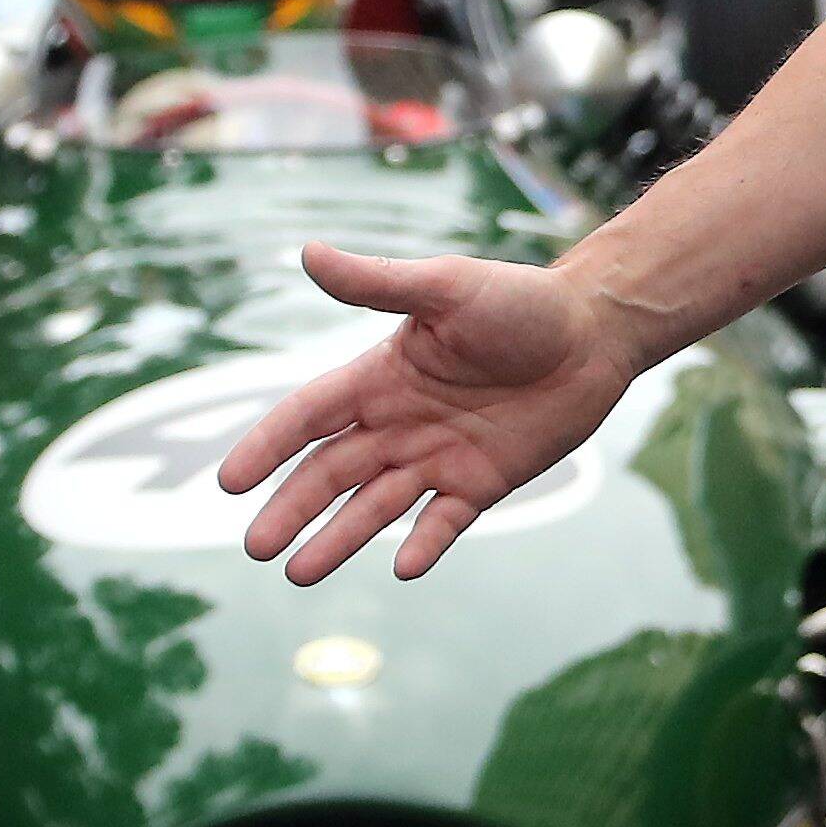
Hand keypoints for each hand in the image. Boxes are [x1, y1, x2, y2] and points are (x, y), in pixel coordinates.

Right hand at [217, 242, 638, 582]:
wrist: (597, 330)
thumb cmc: (521, 301)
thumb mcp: (446, 287)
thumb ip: (378, 282)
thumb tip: (308, 252)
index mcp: (381, 376)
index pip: (310, 416)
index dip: (269, 446)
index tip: (228, 483)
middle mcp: (400, 421)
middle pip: (332, 471)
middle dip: (292, 508)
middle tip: (255, 548)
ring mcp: (439, 456)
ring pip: (375, 505)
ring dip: (338, 538)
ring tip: (298, 573)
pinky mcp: (482, 482)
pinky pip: (444, 521)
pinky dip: (423, 544)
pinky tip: (401, 568)